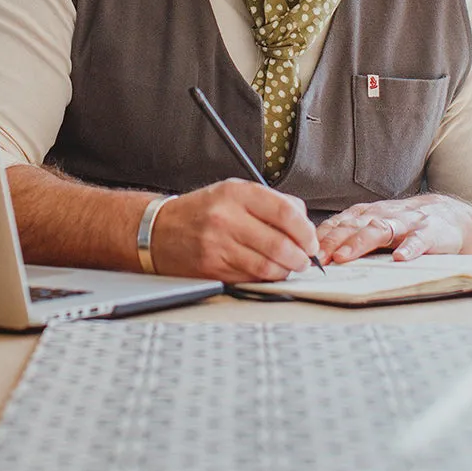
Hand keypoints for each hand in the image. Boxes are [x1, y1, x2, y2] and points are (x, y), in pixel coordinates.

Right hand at [150, 179, 319, 282]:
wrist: (159, 230)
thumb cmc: (201, 211)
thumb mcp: (233, 192)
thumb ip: (270, 202)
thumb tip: (304, 221)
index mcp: (236, 193)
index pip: (284, 212)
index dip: (306, 230)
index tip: (312, 240)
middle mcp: (226, 217)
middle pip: (280, 244)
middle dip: (301, 257)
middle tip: (305, 259)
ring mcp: (218, 245)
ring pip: (267, 266)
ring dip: (285, 271)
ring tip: (289, 267)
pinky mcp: (212, 268)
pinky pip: (250, 278)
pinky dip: (265, 278)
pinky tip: (267, 272)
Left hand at [316, 194, 471, 264]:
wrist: (450, 216)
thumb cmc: (406, 225)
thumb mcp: (376, 226)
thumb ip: (352, 236)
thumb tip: (318, 255)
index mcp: (368, 215)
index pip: (339, 223)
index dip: (321, 237)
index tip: (303, 251)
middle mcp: (383, 215)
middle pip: (353, 226)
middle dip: (333, 241)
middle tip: (317, 258)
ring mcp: (406, 223)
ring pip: (379, 230)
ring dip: (359, 243)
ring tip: (344, 257)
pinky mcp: (430, 233)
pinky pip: (419, 240)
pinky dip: (410, 248)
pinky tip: (400, 258)